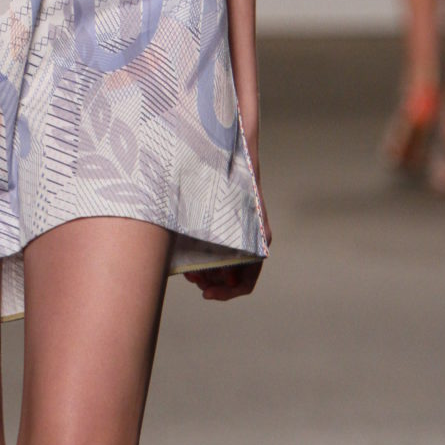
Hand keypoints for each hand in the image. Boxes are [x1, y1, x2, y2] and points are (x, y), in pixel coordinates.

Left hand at [185, 173, 271, 302]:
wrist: (236, 151)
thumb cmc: (239, 175)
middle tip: (192, 279)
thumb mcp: (237, 210)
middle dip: (210, 283)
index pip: (245, 283)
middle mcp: (248, 243)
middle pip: (229, 279)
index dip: (226, 293)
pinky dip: (200, 259)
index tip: (205, 293)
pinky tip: (187, 257)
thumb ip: (232, 240)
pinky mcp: (221, 228)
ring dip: (203, 274)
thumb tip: (224, 275)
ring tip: (188, 271)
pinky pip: (211, 252)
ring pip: (219, 268)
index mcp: (257, 243)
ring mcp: (234, 237)